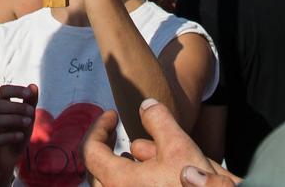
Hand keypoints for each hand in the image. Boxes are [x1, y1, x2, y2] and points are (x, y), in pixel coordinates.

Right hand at [0, 84, 37, 185]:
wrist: (7, 162)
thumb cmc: (16, 135)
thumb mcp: (27, 119)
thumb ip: (30, 103)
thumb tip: (33, 85)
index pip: (2, 91)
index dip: (15, 90)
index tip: (29, 94)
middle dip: (17, 107)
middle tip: (31, 112)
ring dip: (13, 120)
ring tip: (28, 123)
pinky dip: (9, 136)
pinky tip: (21, 136)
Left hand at [83, 98, 235, 186]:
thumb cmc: (194, 183)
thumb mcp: (178, 143)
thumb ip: (157, 120)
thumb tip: (145, 106)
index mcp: (119, 182)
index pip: (90, 152)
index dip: (98, 127)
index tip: (112, 114)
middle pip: (98, 170)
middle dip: (106, 145)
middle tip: (115, 128)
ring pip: (114, 183)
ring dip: (123, 164)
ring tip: (146, 150)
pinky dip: (134, 178)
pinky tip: (158, 169)